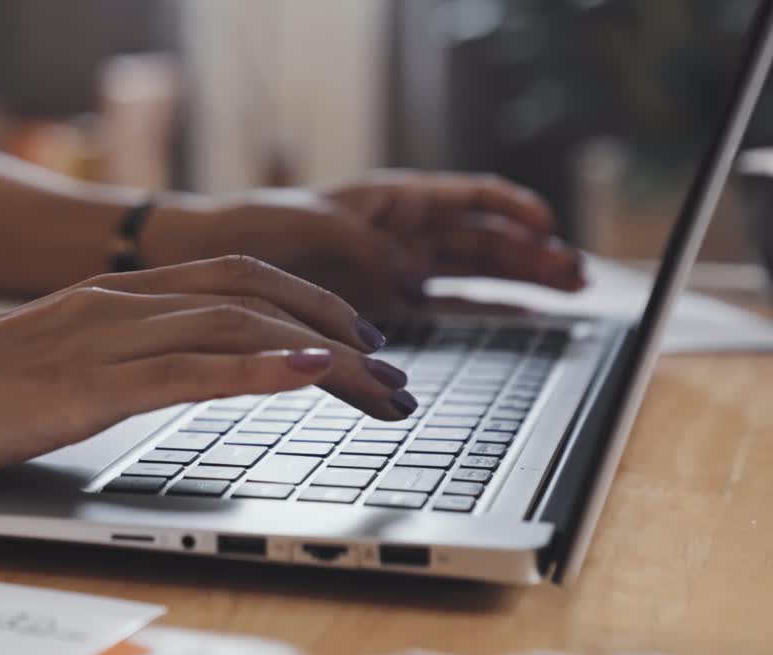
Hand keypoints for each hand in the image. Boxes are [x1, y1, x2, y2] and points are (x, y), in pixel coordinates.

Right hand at [0, 257, 415, 485]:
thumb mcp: (52, 369)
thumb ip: (115, 363)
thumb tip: (176, 377)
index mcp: (109, 296)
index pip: (235, 282)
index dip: (309, 304)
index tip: (357, 346)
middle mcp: (113, 303)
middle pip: (255, 295)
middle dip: (338, 327)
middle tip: (393, 370)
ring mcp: (97, 340)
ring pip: (236, 325)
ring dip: (322, 351)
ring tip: (381, 380)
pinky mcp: (78, 388)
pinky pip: (187, 370)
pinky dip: (259, 367)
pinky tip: (311, 372)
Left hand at [143, 171, 584, 311]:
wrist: (217, 261)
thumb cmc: (260, 226)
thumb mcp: (316, 224)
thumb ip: (368, 249)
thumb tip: (412, 280)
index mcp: (392, 200)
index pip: (468, 197)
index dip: (512, 208)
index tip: (547, 224)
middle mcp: (403, 235)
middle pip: (485, 239)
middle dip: (533, 252)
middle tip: (579, 273)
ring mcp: (398, 273)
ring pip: (476, 274)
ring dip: (522, 282)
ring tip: (569, 291)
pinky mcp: (385, 309)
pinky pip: (446, 308)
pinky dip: (484, 312)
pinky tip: (521, 317)